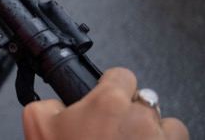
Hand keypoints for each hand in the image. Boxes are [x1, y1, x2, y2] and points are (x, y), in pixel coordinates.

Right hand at [23, 68, 188, 139]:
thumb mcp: (38, 124)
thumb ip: (46, 102)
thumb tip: (57, 103)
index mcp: (109, 102)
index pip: (122, 75)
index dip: (110, 86)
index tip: (105, 98)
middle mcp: (140, 118)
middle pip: (145, 99)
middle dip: (131, 111)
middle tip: (112, 129)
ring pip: (167, 124)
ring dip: (154, 130)